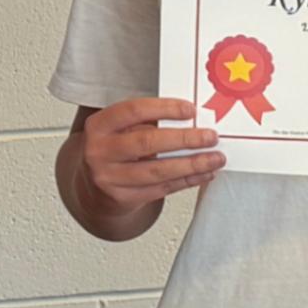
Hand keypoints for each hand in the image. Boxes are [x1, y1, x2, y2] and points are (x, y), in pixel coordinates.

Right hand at [75, 96, 222, 212]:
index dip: (164, 109)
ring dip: (191, 164)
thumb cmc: (113, 150)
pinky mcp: (122, 198)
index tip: (190, 110)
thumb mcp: (119, 129)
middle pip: (147, 142)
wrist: (93, 185)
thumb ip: (147, 122)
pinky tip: (202, 174)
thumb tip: (191, 120)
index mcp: (99, 125)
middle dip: (184, 139)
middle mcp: (99, 151)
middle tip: (210, 136)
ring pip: (157, 171)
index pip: (133, 111)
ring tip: (214, 158)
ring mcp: (108, 177)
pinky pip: (161, 189)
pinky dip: (186, 181)